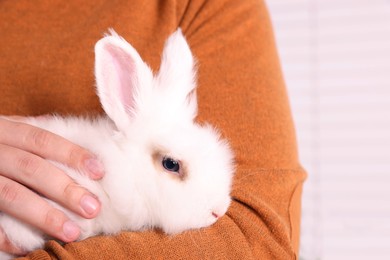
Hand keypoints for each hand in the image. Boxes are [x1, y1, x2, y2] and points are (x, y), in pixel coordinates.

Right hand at [0, 117, 104, 253]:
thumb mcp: (2, 129)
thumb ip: (26, 131)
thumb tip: (63, 130)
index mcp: (1, 130)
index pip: (41, 139)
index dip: (72, 154)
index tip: (99, 172)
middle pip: (31, 168)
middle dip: (65, 189)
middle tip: (93, 208)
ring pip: (11, 195)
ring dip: (45, 216)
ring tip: (73, 232)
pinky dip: (6, 236)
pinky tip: (29, 247)